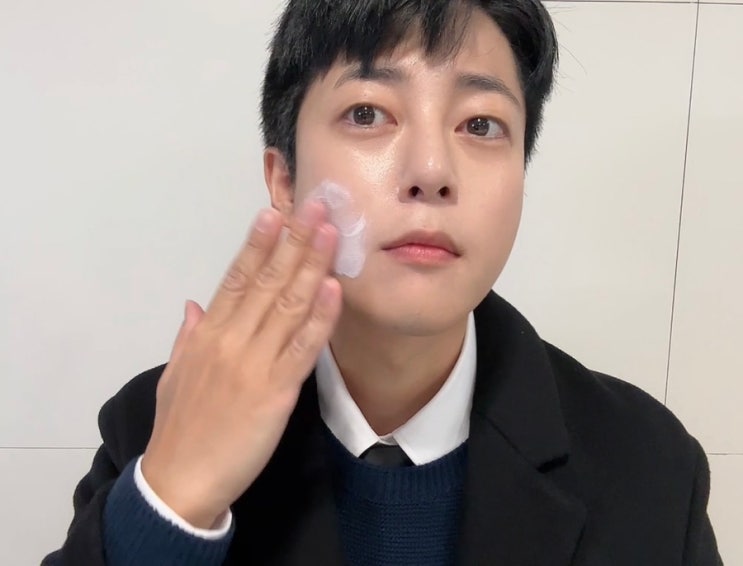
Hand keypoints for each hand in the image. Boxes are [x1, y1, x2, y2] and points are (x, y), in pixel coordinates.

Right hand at [141, 200, 340, 528]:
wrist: (180, 481)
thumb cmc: (180, 429)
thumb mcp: (173, 375)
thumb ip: (186, 336)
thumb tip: (193, 303)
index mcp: (207, 334)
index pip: (236, 278)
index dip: (257, 243)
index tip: (274, 212)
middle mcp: (232, 340)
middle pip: (268, 281)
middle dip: (294, 240)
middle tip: (317, 206)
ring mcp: (255, 363)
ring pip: (288, 305)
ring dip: (312, 265)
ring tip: (331, 232)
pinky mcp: (277, 391)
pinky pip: (303, 347)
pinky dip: (320, 317)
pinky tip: (334, 289)